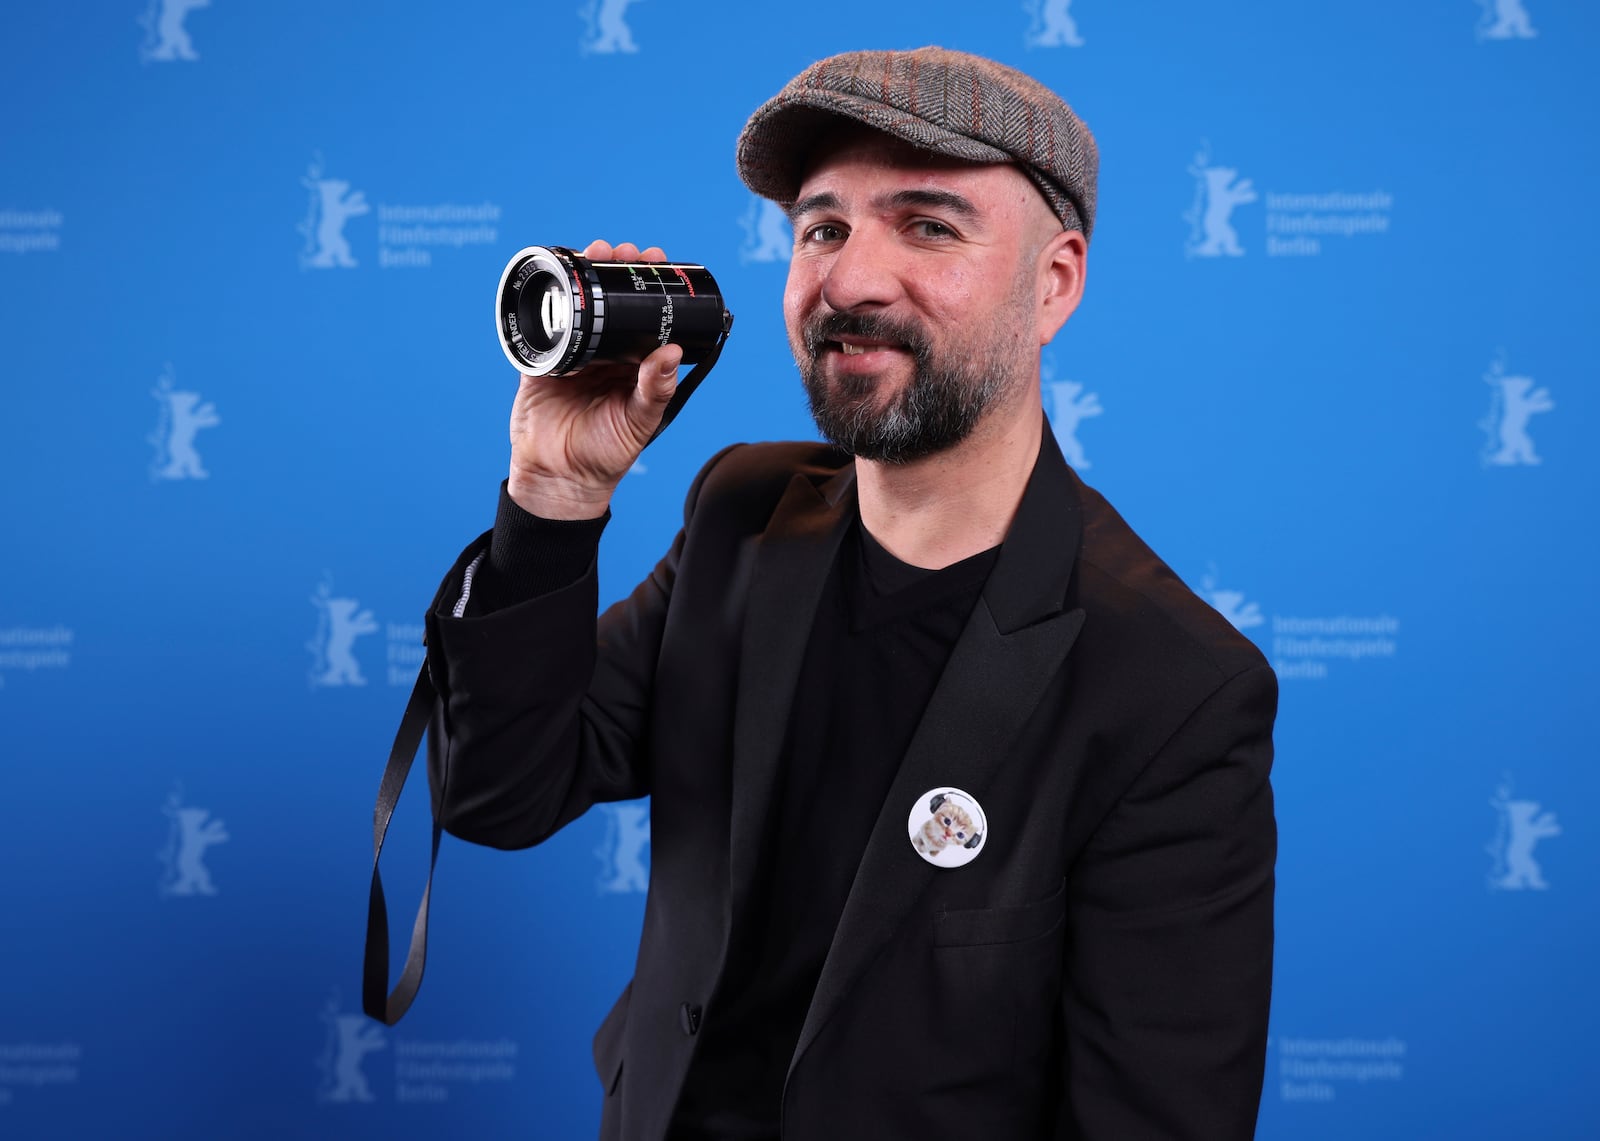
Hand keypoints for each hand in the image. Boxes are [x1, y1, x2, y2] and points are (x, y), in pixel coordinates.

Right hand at [506, 240, 682, 518]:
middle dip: (617, 270)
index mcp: (634, 364)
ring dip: (586, 275)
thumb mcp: (639, 422)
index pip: (646, 314)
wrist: (559, 476)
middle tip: (626, 250)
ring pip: (580, 304)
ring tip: (595, 251)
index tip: (657, 259)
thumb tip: (672, 354)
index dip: (650, 285)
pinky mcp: (542, 360)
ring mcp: (573, 353)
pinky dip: (548, 300)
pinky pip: (543, 325)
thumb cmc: (607, 454)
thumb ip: (654, 390)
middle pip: (612, 300)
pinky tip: (556, 276)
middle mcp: (606, 352)